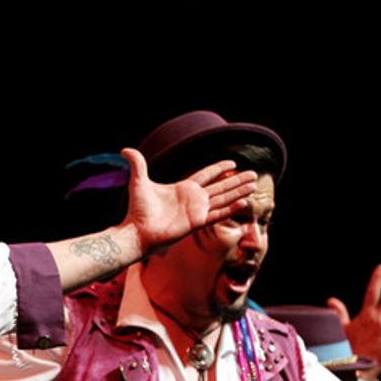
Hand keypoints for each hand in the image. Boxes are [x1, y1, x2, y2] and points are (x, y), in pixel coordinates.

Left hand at [121, 148, 257, 252]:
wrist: (137, 230)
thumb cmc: (138, 209)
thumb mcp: (139, 182)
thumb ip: (137, 164)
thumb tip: (125, 149)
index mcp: (184, 188)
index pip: (206, 175)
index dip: (219, 168)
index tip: (233, 163)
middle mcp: (194, 199)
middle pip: (221, 186)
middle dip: (237, 180)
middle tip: (254, 174)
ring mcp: (197, 211)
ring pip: (223, 199)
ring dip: (239, 192)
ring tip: (254, 185)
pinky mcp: (197, 222)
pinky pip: (218, 214)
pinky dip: (231, 209)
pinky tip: (244, 202)